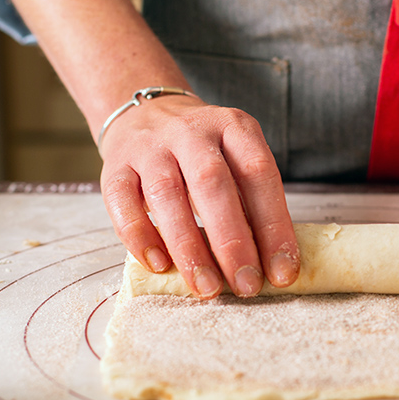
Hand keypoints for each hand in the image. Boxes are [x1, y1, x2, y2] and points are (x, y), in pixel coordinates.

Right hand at [100, 94, 298, 298]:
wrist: (147, 113)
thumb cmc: (204, 152)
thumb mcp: (236, 158)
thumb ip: (251, 201)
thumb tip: (271, 264)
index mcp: (234, 127)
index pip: (259, 174)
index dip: (274, 225)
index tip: (283, 271)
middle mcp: (191, 131)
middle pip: (213, 184)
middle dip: (232, 241)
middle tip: (246, 285)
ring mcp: (150, 147)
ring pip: (166, 194)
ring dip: (188, 246)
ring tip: (206, 286)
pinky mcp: (115, 166)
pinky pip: (122, 202)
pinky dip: (140, 236)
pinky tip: (159, 265)